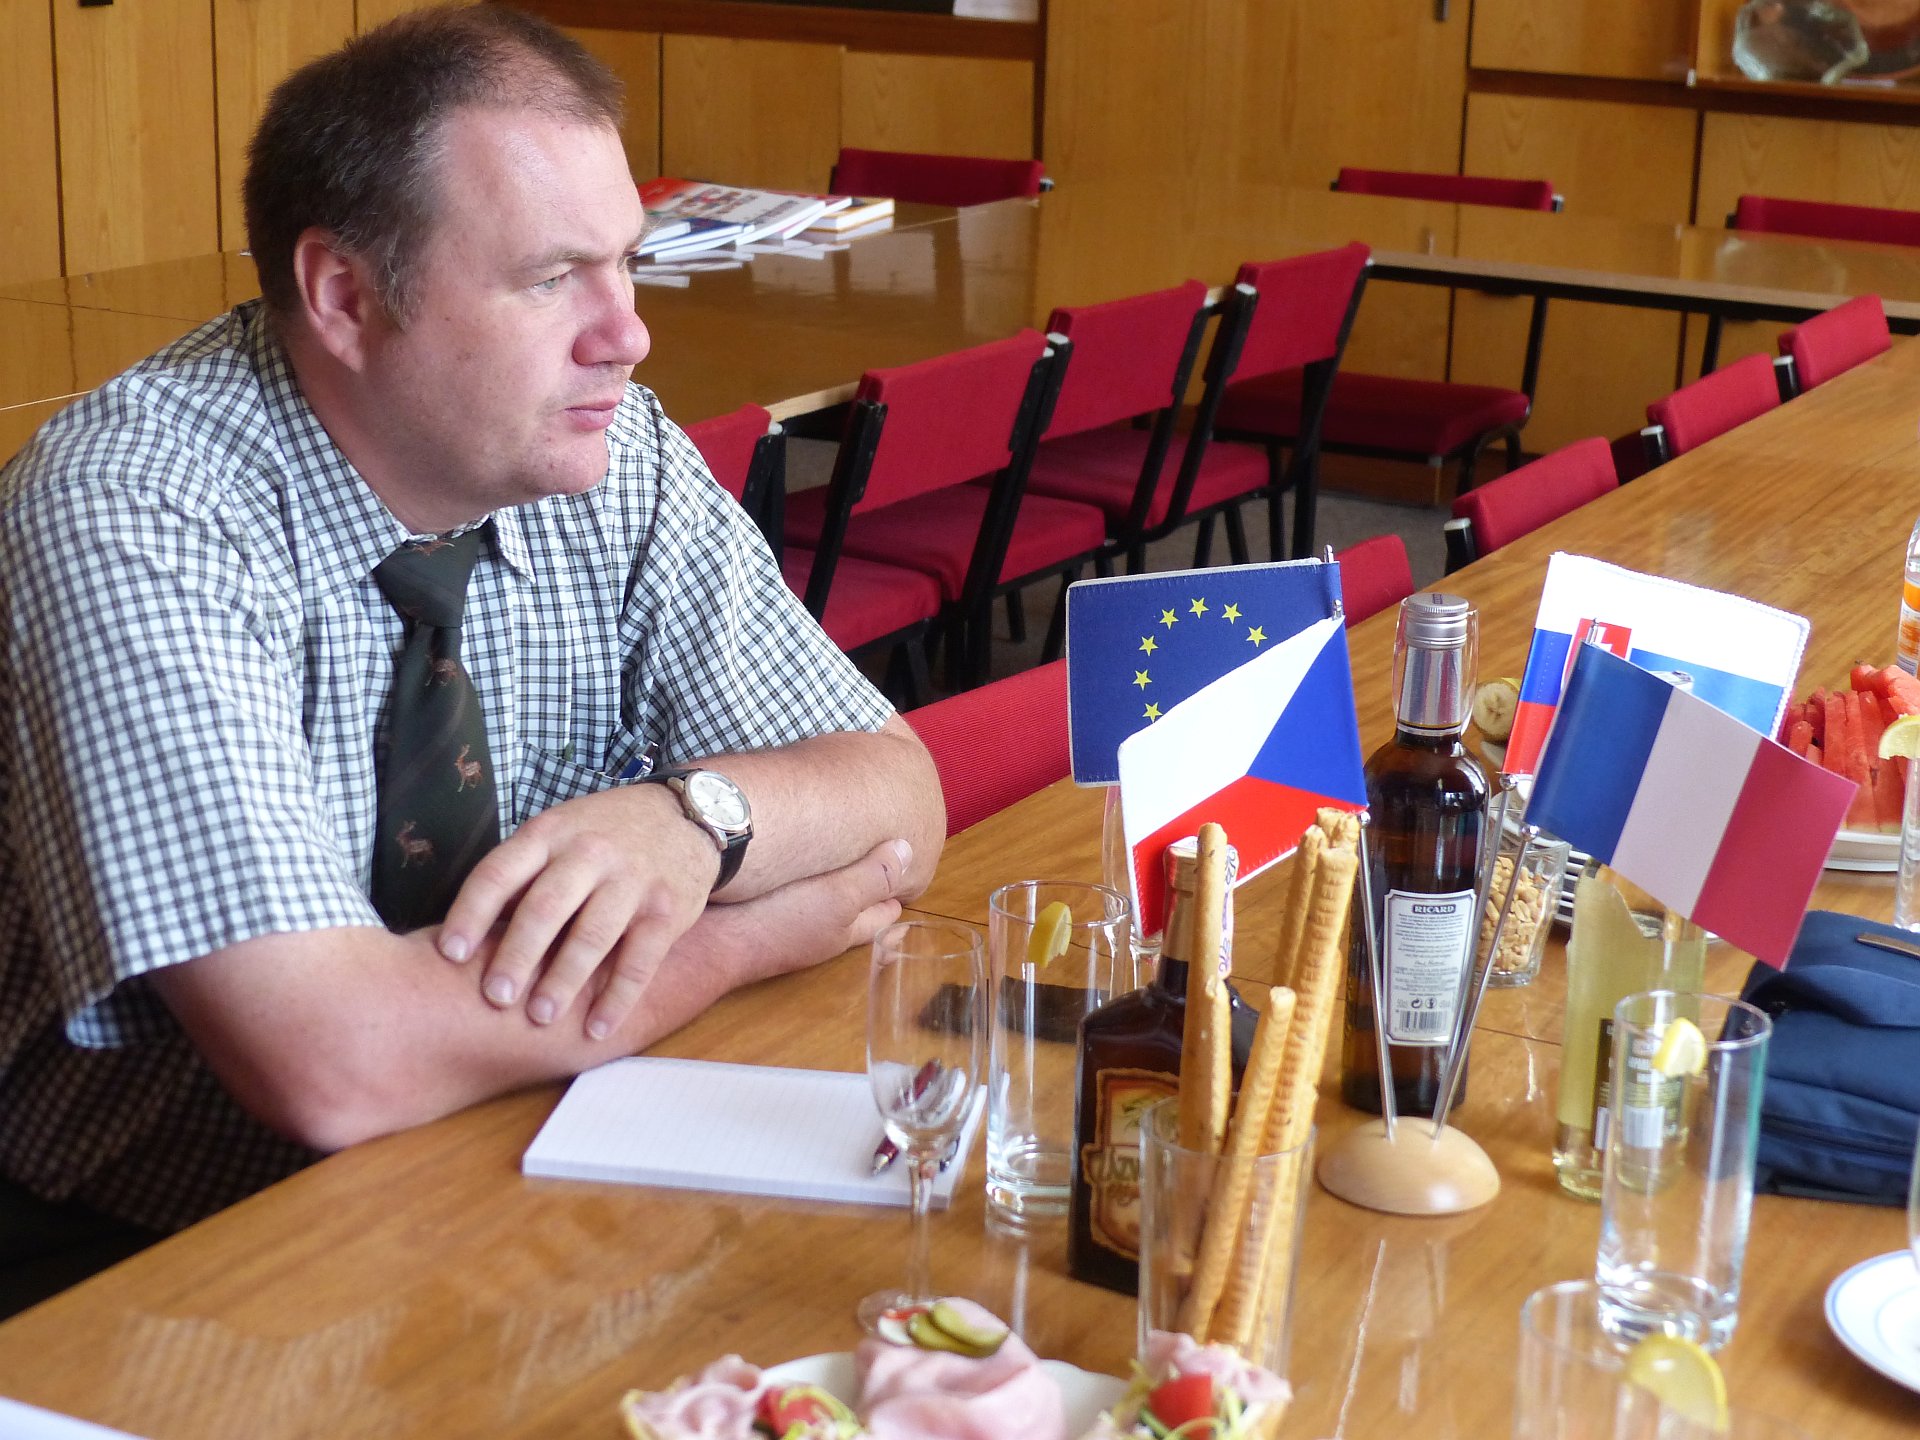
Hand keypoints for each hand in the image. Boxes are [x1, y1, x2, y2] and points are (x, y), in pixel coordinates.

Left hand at [438, 783, 718, 1038]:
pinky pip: (640, 960)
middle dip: (517, 956)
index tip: (450, 955)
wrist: (687, 818)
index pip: (500, 873)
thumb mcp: (559, 833)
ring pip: (592, 936)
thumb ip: (523, 874)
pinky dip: (618, 998)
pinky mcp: (667, 910)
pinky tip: (597, 1028)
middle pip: (545, 907)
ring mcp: (632, 881)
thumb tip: (469, 932)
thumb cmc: (604, 835)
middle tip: (495, 998)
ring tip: (541, 1018)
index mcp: (549, 834)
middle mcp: (589, 853)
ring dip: (564, 981)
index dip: (471, 914)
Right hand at [687, 837, 913, 988]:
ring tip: (837, 844)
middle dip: (866, 882)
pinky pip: (784, 886)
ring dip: (827, 874)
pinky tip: (787, 852)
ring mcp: (782, 920)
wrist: (705, 939)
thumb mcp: (838, 897)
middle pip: (851, 905)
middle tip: (878, 850)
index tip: (909, 870)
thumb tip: (909, 852)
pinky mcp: (753, 907)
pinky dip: (795, 870)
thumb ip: (872, 877)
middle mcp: (815, 928)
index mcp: (841, 928)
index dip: (895, 892)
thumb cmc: (777, 921)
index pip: (880, 913)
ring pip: (817, 895)